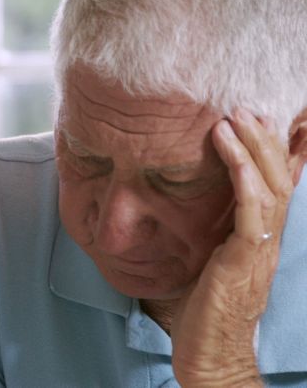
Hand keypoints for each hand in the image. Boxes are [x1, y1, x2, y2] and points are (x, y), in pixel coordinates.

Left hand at [170, 110, 293, 386]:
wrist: (209, 354)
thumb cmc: (201, 309)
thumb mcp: (205, 258)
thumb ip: (206, 229)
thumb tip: (180, 198)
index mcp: (260, 236)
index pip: (277, 185)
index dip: (279, 151)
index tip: (268, 116)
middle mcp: (267, 239)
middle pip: (281, 177)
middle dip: (265, 139)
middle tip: (245, 105)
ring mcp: (260, 249)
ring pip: (270, 186)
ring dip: (253, 147)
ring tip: (235, 117)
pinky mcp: (243, 260)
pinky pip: (252, 210)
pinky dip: (242, 175)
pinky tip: (229, 150)